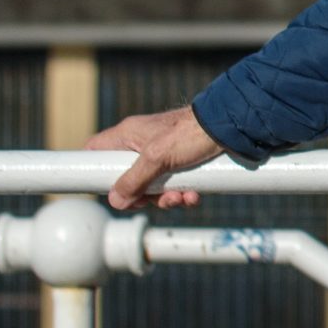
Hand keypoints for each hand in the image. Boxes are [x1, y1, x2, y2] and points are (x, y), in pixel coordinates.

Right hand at [85, 105, 223, 210]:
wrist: (233, 127)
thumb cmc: (192, 132)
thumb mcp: (158, 158)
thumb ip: (134, 180)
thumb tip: (116, 200)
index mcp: (128, 135)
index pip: (95, 151)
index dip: (94, 171)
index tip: (104, 190)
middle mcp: (142, 144)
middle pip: (127, 179)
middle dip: (144, 196)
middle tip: (155, 199)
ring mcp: (163, 154)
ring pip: (153, 186)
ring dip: (167, 198)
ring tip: (182, 198)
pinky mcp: (183, 163)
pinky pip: (174, 185)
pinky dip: (183, 194)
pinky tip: (194, 196)